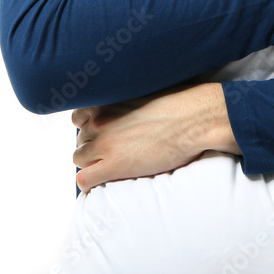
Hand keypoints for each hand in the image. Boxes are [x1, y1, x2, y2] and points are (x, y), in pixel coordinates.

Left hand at [71, 83, 238, 193]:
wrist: (194, 118)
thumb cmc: (179, 101)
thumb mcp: (145, 90)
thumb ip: (125, 100)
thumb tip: (124, 110)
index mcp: (106, 99)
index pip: (78, 117)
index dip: (89, 127)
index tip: (102, 133)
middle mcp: (99, 119)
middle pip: (80, 139)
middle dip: (93, 146)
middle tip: (113, 152)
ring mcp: (104, 143)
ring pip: (79, 159)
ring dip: (92, 163)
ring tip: (111, 166)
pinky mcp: (114, 165)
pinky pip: (85, 180)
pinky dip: (89, 183)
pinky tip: (102, 182)